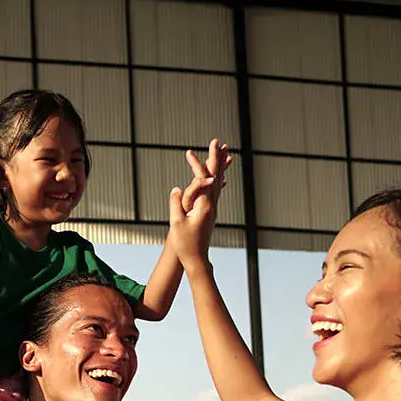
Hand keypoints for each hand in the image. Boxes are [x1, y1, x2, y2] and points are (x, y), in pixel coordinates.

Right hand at [169, 139, 231, 270]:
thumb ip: (176, 204)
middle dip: (216, 158)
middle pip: (216, 176)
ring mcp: (213, 208)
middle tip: (218, 142)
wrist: (196, 259)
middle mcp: (212, 204)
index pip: (202, 179)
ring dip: (220, 166)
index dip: (196, 164)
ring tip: (224, 153)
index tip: (189, 152)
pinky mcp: (210, 212)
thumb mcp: (177, 223)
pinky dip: (217, 179)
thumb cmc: (185, 243)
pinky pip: (216, 191)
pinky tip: (218, 176)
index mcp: (204, 205)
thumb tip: (177, 188)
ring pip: (219, 182)